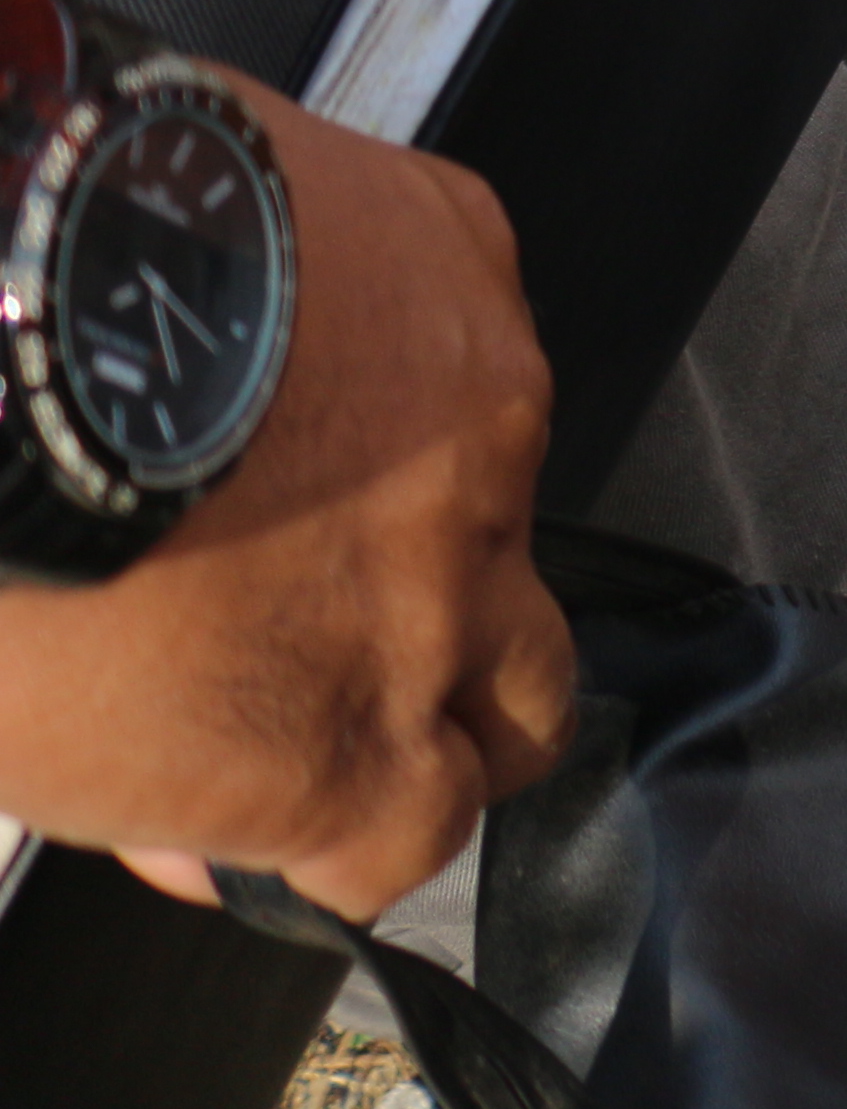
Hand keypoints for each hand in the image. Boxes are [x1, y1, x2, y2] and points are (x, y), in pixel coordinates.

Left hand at [0, 76, 572, 917]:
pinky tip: (292, 320)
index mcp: (326, 741)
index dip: (358, 831)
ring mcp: (484, 429)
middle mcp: (442, 595)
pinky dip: (397, 342)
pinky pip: (472, 325)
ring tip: (280, 449)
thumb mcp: (19, 730)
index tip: (286, 807)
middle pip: (534, 704)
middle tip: (341, 658)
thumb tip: (192, 821)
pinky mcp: (470, 271)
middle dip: (465, 704)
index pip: (425, 837)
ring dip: (420, 506)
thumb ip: (144, 787)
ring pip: (504, 503)